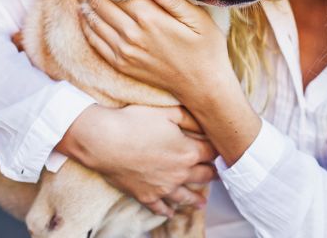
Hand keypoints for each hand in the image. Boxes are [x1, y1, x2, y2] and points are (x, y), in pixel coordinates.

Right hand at [57, 104, 216, 216]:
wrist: (105, 142)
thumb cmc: (135, 122)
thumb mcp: (167, 112)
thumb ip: (190, 118)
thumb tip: (205, 122)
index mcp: (189, 151)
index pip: (211, 152)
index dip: (217, 150)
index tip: (221, 150)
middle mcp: (180, 173)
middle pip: (203, 175)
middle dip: (212, 174)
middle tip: (217, 175)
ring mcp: (163, 188)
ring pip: (185, 196)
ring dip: (196, 199)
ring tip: (202, 203)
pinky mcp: (146, 196)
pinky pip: (160, 207)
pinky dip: (167, 211)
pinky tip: (170, 213)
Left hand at [71, 0, 233, 103]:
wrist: (202, 86)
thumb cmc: (206, 49)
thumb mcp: (198, 19)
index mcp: (150, 19)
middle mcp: (132, 35)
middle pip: (100, 4)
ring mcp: (124, 52)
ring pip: (93, 22)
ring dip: (81, 1)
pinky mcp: (122, 64)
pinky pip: (95, 42)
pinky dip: (86, 25)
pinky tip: (83, 14)